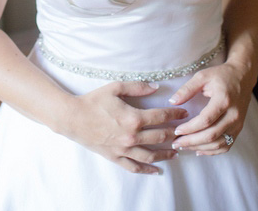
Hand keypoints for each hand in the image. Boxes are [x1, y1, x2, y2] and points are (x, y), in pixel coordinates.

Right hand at [64, 81, 187, 173]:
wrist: (73, 117)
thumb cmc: (94, 100)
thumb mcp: (115, 88)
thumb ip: (137, 87)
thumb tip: (155, 86)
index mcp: (133, 118)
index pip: (161, 117)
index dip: (174, 114)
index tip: (184, 113)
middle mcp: (132, 136)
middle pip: (160, 136)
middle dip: (174, 133)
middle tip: (184, 131)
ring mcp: (124, 149)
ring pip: (151, 155)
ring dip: (166, 154)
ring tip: (176, 152)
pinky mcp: (115, 157)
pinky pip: (134, 167)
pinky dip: (147, 170)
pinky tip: (156, 171)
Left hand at [169, 62, 252, 155]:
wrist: (243, 77)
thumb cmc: (220, 75)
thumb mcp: (202, 76)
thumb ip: (187, 89)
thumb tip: (172, 102)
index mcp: (224, 100)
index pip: (206, 120)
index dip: (190, 128)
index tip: (176, 130)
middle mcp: (233, 115)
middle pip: (212, 135)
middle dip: (192, 141)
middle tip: (176, 142)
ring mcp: (238, 124)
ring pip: (219, 144)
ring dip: (200, 148)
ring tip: (184, 146)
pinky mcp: (239, 129)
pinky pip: (226, 145)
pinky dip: (212, 151)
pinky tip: (199, 150)